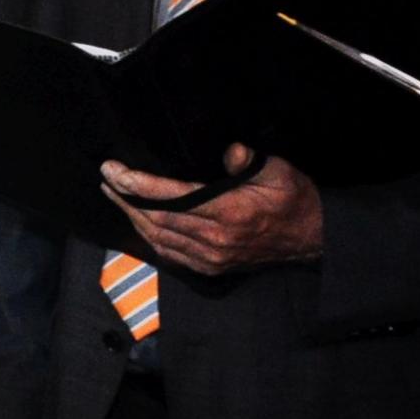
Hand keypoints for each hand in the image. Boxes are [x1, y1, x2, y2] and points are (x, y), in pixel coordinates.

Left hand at [104, 147, 324, 276]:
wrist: (313, 238)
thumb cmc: (293, 198)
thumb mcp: (278, 171)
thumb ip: (249, 161)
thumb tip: (230, 150)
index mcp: (228, 212)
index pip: (170, 197)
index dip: (136, 184)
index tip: (113, 169)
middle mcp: (215, 239)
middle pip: (155, 219)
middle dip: (125, 198)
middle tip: (106, 178)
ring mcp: (212, 257)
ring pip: (159, 238)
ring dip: (132, 217)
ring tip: (114, 196)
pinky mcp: (212, 267)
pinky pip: (170, 254)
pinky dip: (149, 237)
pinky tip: (138, 222)